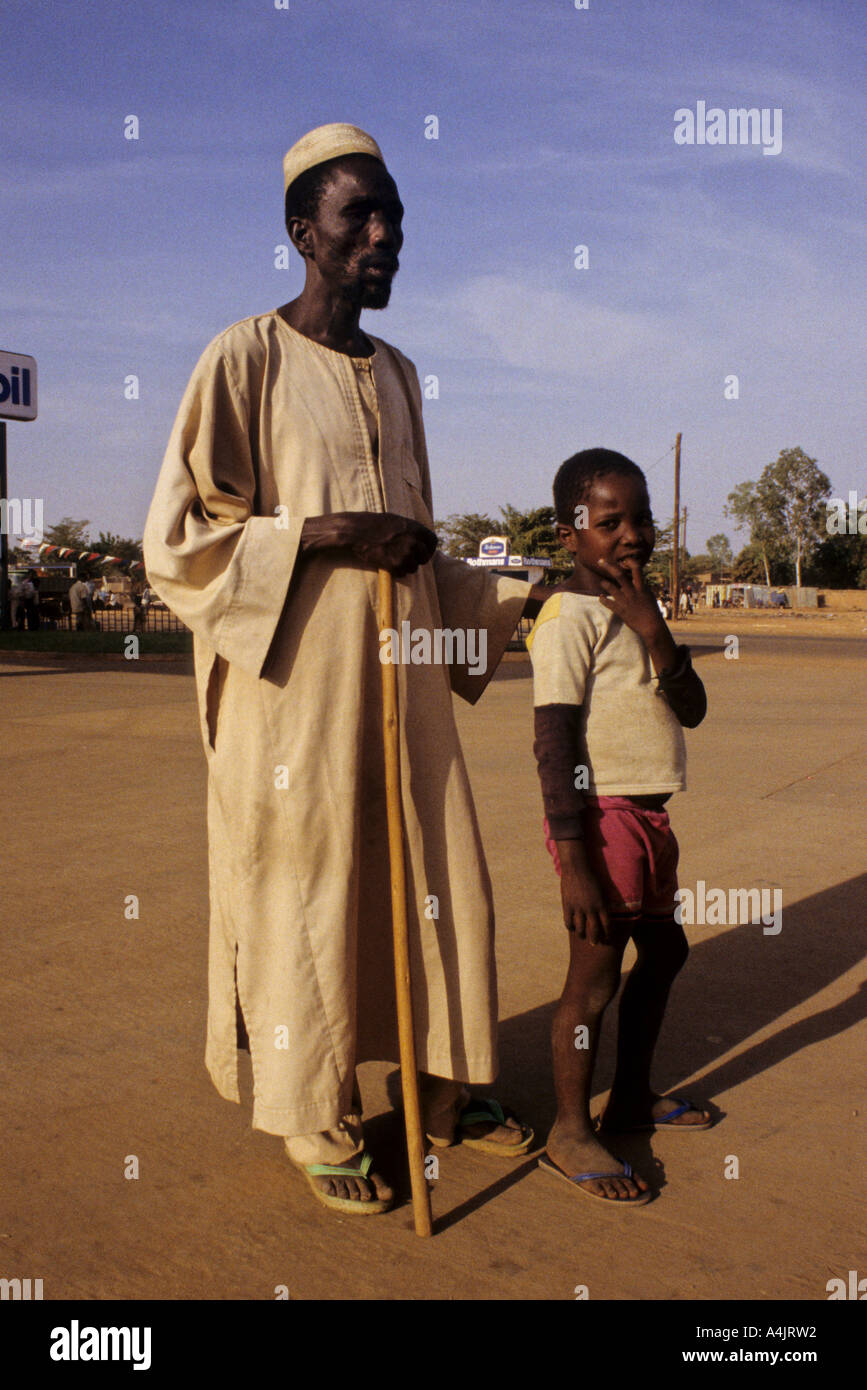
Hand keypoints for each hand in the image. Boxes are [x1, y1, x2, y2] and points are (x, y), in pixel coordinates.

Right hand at [301, 512, 437, 576]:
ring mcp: (405, 554)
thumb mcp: (397, 521)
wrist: (357, 531)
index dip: (429, 549)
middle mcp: (414, 541)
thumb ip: (412, 530)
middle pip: (425, 558)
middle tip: (405, 557)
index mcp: (416, 528)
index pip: (433, 542)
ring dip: (405, 566)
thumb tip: (420, 540)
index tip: (423, 552)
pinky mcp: (396, 565)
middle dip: (417, 560)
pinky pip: (402, 573)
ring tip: (392, 558)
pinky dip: (396, 571)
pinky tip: (387, 562)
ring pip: (413, 568)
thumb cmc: (375, 524)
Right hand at [557, 841, 610, 942]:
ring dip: (582, 935)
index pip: (607, 925)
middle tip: (594, 944)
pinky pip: (569, 921)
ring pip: (580, 928)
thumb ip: (602, 904)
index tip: (607, 939)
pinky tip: (572, 928)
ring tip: (582, 936)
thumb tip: (604, 914)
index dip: (607, 934)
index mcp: (601, 904)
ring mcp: (578, 907)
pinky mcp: (568, 905)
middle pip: (594, 930)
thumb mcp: (601, 891)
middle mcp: (591, 908)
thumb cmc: (591, 877)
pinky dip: (571, 927)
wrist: (577, 867)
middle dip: (595, 939)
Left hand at [595, 559, 677, 671]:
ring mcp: (625, 601)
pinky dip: (603, 600)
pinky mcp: (620, 611)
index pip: (636, 569)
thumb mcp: (648, 595)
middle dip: (608, 566)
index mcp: (641, 587)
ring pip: (610, 587)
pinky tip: (600, 598)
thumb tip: (636, 578)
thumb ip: (641, 586)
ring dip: (604, 583)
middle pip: (619, 575)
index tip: (624, 559)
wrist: (651, 626)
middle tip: (600, 560)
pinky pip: (608, 603)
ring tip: (602, 582)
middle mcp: (632, 592)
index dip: (629, 562)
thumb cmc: (651, 610)